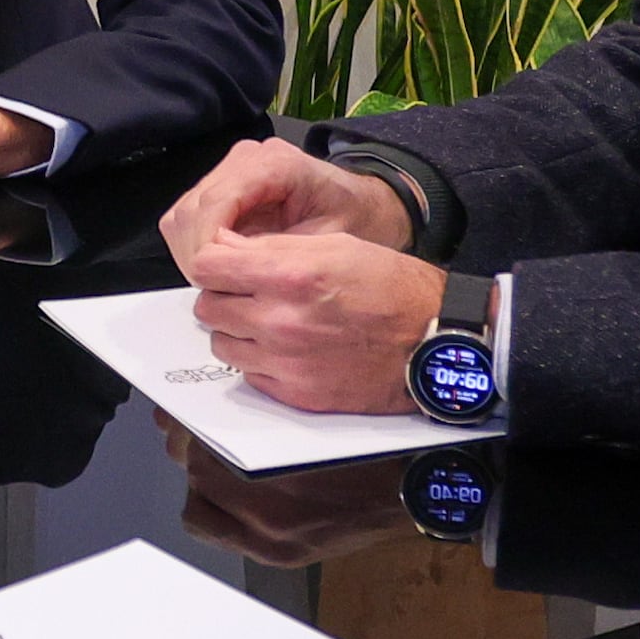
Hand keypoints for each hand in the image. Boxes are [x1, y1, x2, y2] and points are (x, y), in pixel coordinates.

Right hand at [159, 138, 412, 269]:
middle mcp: (247, 159)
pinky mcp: (225, 186)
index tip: (214, 280)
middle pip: (191, 210)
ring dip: (193, 253)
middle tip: (217, 289)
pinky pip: (191, 220)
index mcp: (275, 164)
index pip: (216, 203)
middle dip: (197, 254)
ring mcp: (232, 170)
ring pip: (182, 216)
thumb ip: (276, 255)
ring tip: (220, 282)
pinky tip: (222, 268)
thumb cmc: (356, 222)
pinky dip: (197, 248)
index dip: (207, 245)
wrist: (366, 206)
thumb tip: (230, 276)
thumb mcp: (326, 244)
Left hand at [165, 425, 418, 567]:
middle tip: (187, 434)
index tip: (185, 416)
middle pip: (197, 477)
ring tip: (208, 468)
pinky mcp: (276, 558)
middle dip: (188, 451)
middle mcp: (271, 516)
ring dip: (197, 485)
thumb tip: (221, 413)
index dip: (190, 430)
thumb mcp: (316, 424)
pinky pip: (217, 536)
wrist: (412, 494)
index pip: (206, 451)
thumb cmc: (371, 453)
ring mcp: (271, 543)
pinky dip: (211, 515)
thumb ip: (266, 424)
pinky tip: (223, 499)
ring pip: (198, 511)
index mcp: (281, 476)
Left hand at [180, 226, 442, 413]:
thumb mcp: (335, 245)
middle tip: (248, 292)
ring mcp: (284, 361)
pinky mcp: (294, 393)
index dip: (214, 262)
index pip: (207, 267)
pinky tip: (285, 348)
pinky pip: (248, 374)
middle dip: (223, 296)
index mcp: (289, 275)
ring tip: (267, 321)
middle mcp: (279, 320)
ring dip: (236, 330)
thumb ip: (275, 248)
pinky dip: (258, 360)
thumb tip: (229, 251)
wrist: (431, 341)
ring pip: (222, 344)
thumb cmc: (392, 288)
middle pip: (208, 307)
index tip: (225, 263)